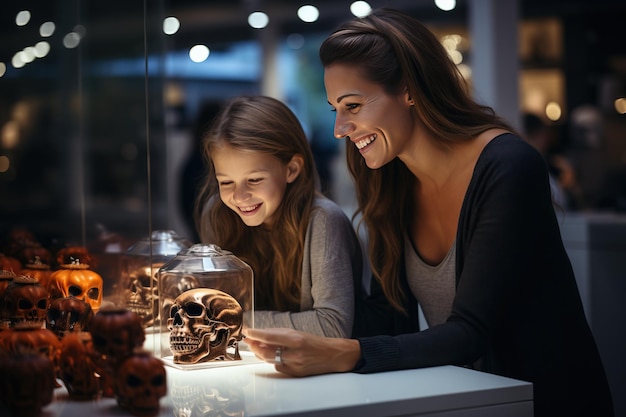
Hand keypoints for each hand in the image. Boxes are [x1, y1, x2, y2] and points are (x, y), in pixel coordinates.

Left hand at [244, 328, 360, 376]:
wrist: (332, 355)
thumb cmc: (314, 342)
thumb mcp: (297, 333)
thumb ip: (279, 335)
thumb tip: (261, 337)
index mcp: (295, 339)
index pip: (269, 337)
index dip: (255, 334)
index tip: (247, 332)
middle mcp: (295, 353)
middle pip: (266, 351)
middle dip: (254, 346)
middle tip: (248, 341)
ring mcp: (295, 365)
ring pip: (270, 360)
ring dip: (261, 354)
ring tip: (257, 348)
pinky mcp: (296, 374)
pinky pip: (279, 367)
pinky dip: (274, 361)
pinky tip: (275, 356)